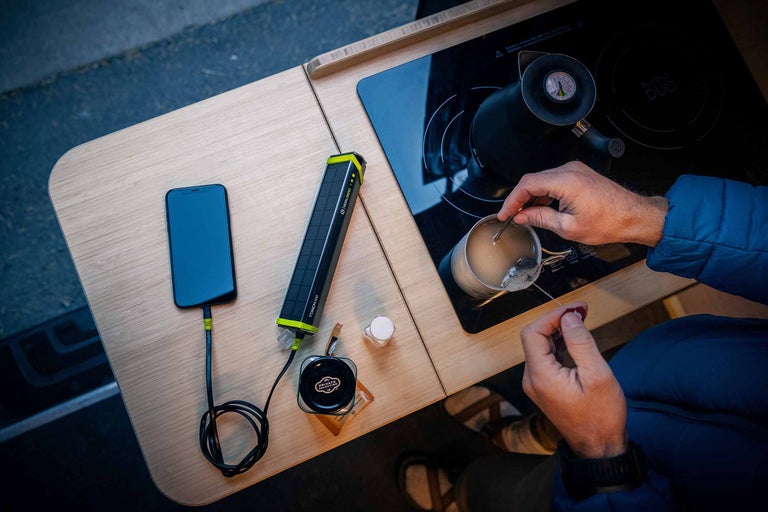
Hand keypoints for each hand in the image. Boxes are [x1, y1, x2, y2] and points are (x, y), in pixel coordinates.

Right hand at [498, 161, 667, 246]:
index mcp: (566, 181)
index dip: (512, 200)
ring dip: (532, 196)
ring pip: (543, 179)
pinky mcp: (579, 174)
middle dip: (520, 198)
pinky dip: (544, 193)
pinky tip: (541, 207)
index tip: (505, 214)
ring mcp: (575, 170)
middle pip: (533, 180)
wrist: (634, 216)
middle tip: (512, 216)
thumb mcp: (568, 227)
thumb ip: (541, 218)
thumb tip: (523, 216)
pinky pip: (554, 180)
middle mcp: (569, 170)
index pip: (527, 185)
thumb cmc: (609, 222)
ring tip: (525, 215)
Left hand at [521, 302, 627, 457]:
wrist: (599, 447)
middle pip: (534, 337)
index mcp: (541, 375)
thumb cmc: (602, 417)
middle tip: (581, 311)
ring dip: (558, 331)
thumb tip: (569, 317)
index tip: (575, 309)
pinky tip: (575, 339)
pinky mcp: (544, 387)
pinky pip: (546, 358)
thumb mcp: (597, 375)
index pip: (533, 332)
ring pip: (540, 346)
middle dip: (556, 320)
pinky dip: (559, 344)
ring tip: (581, 321)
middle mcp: (532, 378)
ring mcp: (536, 384)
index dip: (552, 316)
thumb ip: (581, 343)